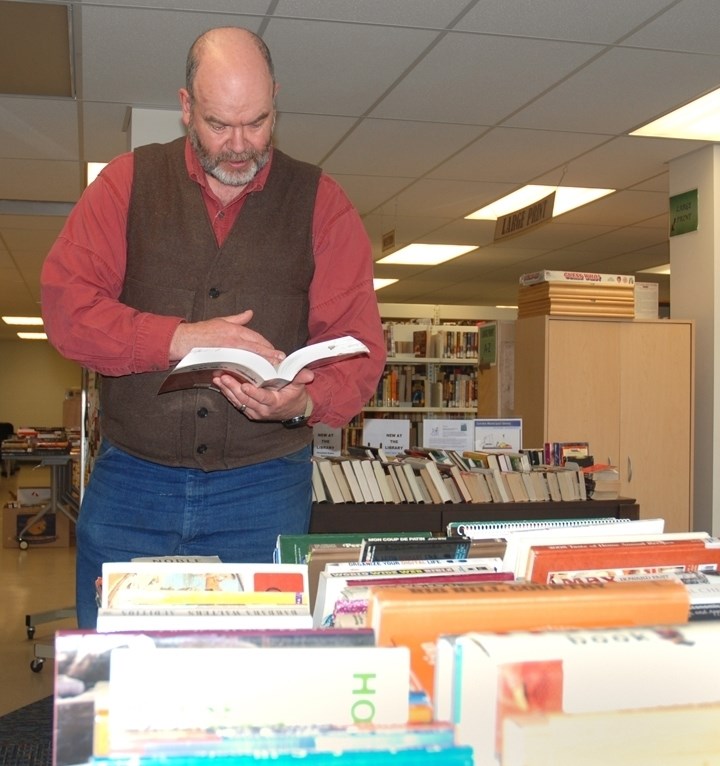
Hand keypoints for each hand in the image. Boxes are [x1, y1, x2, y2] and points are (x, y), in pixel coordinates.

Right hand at [169, 310, 283, 363]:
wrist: (183, 340)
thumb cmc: (200, 331)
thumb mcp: (221, 320)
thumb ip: (238, 319)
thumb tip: (250, 313)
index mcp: (235, 329)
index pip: (256, 338)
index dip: (267, 346)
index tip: (276, 351)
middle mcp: (233, 339)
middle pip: (256, 347)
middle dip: (269, 355)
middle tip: (280, 361)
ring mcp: (228, 350)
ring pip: (250, 357)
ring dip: (261, 363)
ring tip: (271, 369)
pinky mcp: (222, 359)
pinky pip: (238, 365)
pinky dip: (247, 370)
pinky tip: (253, 374)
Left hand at [214, 368, 314, 421]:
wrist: (293, 410)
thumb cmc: (295, 395)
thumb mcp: (299, 386)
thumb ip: (301, 378)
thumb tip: (309, 375)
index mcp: (274, 403)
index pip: (262, 398)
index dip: (253, 392)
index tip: (244, 385)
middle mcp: (262, 410)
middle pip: (245, 399)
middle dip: (233, 388)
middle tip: (224, 377)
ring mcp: (254, 412)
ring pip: (238, 402)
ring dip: (227, 391)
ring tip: (218, 379)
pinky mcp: (249, 411)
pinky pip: (237, 403)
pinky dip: (228, 394)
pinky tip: (221, 385)